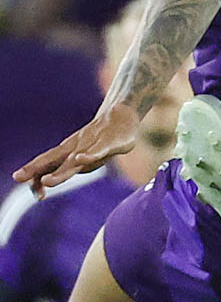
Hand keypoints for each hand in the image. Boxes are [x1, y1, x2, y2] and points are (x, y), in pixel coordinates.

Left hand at [14, 102, 141, 195]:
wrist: (122, 115)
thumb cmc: (101, 138)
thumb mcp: (82, 154)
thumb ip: (65, 168)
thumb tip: (44, 179)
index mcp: (67, 152)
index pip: (45, 163)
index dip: (33, 174)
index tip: (23, 186)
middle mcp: (75, 149)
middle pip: (52, 159)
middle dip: (34, 169)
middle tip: (17, 177)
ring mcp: (91, 146)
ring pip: (74, 160)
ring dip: (60, 172)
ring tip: (47, 181)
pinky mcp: (109, 143)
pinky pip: (99, 150)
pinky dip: (89, 155)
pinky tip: (81, 159)